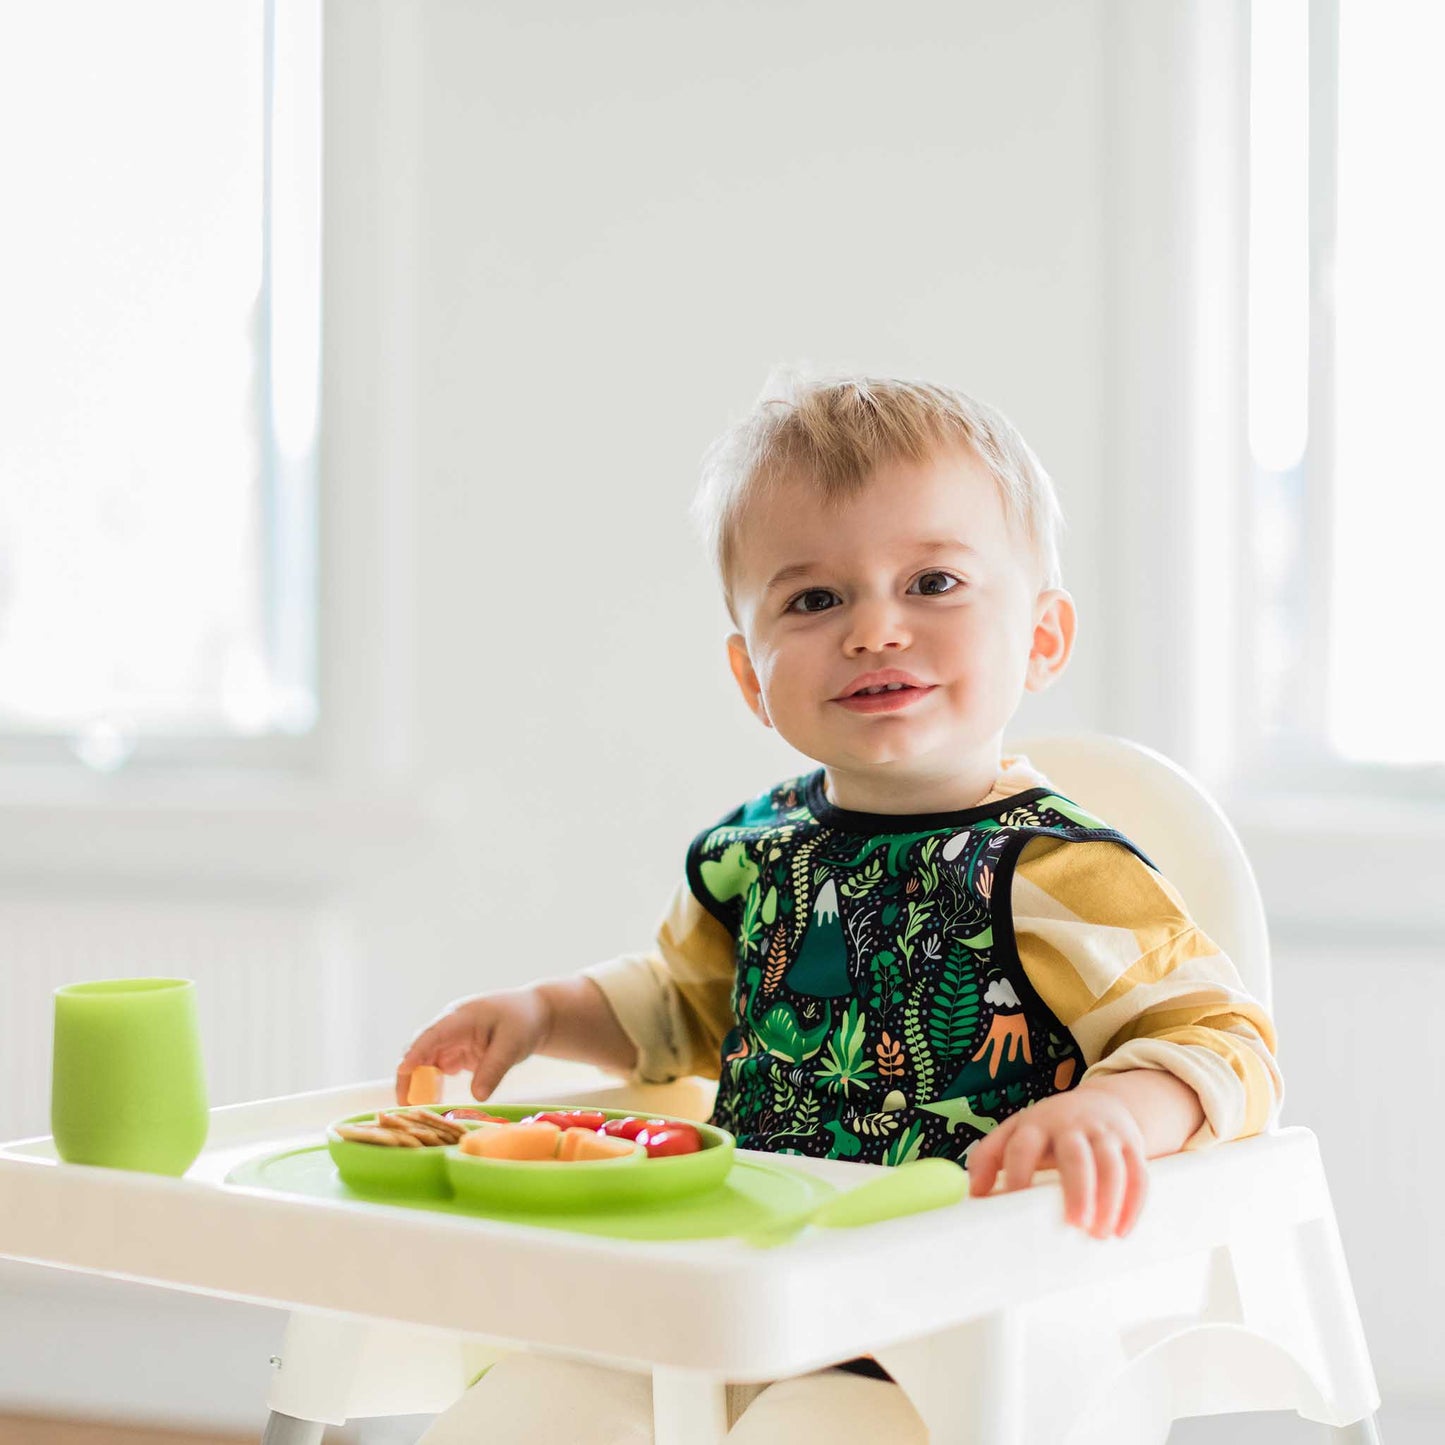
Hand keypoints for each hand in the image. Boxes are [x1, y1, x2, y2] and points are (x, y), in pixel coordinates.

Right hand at [394, 987, 551, 1104]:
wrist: (535, 1015)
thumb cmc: (524, 1022)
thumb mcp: (513, 1045)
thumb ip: (494, 1069)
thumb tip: (477, 1097)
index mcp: (461, 1017)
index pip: (432, 1034)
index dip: (416, 1052)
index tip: (403, 1070)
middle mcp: (449, 1027)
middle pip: (420, 1049)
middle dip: (409, 1074)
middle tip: (406, 1104)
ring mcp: (451, 1039)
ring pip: (425, 1061)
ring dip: (418, 1082)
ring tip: (415, 1108)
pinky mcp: (456, 1051)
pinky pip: (437, 1069)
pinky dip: (432, 1084)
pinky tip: (432, 1101)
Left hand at [965, 1084, 1147, 1237]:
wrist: (1101, 1103)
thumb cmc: (1050, 1128)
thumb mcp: (1016, 1131)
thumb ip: (989, 1156)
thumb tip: (973, 1194)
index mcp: (1036, 1123)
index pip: (1023, 1146)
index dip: (1017, 1173)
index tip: (1015, 1203)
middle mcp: (1071, 1125)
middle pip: (1075, 1155)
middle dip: (1077, 1190)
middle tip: (1075, 1224)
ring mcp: (1104, 1133)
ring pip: (1111, 1165)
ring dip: (1109, 1200)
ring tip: (1100, 1234)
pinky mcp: (1131, 1144)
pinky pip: (1138, 1173)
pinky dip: (1134, 1203)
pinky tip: (1122, 1230)